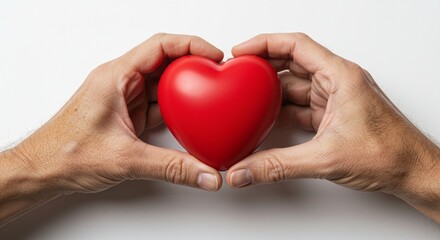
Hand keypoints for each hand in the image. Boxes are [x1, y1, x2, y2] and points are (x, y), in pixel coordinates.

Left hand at [1, 33, 224, 225]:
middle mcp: (121, 81)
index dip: (192, 45)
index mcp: (116, 76)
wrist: (43, 170)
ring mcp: (124, 97)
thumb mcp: (125, 159)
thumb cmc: (65, 154)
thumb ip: (171, 167)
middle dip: (193, 66)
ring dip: (186, 89)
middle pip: (164, 61)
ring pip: (162, 84)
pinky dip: (176, 109)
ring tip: (209, 95)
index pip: (160, 46)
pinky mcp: (127, 113)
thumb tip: (205, 173)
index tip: (214, 56)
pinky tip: (190, 117)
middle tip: (218, 74)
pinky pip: (158, 104)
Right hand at [226, 33, 439, 221]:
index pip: (296, 45)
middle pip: (292, 62)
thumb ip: (278, 165)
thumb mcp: (326, 158)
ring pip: (295, 85)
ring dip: (271, 91)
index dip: (264, 43)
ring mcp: (334, 98)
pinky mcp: (332, 115)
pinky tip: (265, 119)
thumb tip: (244, 170)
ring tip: (246, 97)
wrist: (412, 172)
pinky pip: (300, 105)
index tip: (241, 52)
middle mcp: (337, 81)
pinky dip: (281, 111)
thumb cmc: (389, 154)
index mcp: (340, 76)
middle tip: (238, 72)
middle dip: (263, 66)